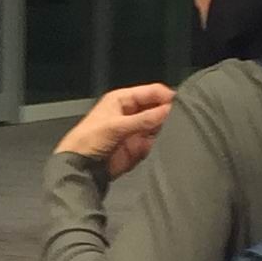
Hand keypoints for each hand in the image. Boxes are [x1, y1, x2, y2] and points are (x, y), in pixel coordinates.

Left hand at [57, 85, 177, 173]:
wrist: (80, 168)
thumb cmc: (90, 140)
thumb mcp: (116, 126)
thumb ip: (144, 119)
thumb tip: (169, 110)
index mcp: (123, 99)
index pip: (151, 92)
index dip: (166, 97)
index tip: (181, 105)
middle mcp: (132, 112)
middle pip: (158, 108)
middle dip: (168, 113)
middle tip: (181, 120)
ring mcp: (136, 130)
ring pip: (158, 126)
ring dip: (166, 129)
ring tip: (176, 132)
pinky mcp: (138, 147)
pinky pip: (155, 143)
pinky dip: (160, 144)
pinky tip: (167, 145)